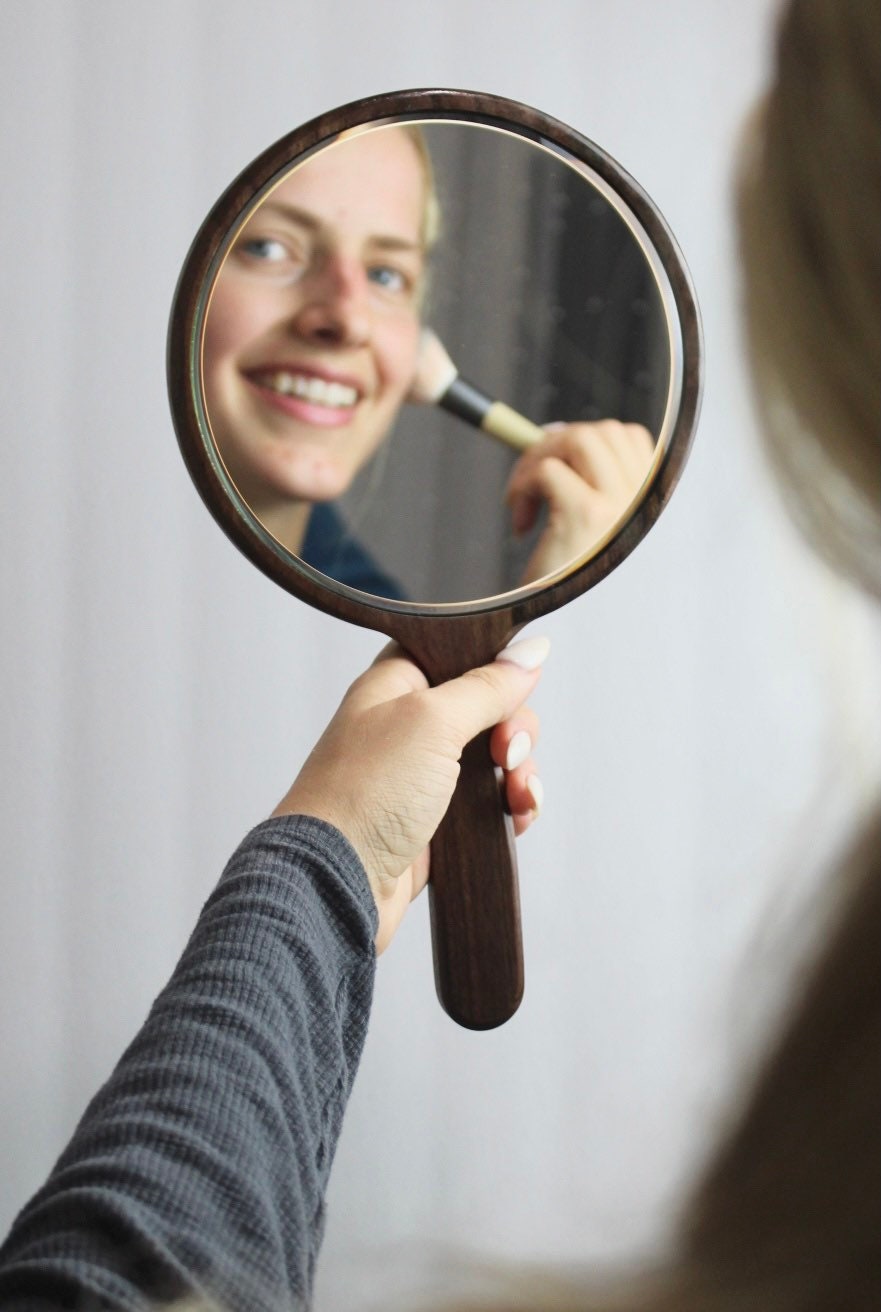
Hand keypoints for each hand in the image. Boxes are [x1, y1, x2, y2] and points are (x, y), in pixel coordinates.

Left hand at [272, 637, 547, 953]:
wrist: (337, 882)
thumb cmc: (365, 795)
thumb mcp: (432, 722)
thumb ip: (486, 687)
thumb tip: (530, 651)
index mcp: (395, 686)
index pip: (455, 653)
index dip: (491, 667)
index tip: (514, 686)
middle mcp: (408, 725)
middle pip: (487, 707)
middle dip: (514, 729)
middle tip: (506, 751)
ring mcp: (422, 775)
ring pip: (494, 757)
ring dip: (519, 771)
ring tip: (516, 793)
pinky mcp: (436, 820)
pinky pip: (488, 803)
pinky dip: (510, 806)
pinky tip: (517, 815)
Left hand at [506, 420, 654, 583]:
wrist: (566, 638)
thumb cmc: (571, 589)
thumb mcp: (591, 533)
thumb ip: (588, 484)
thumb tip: (557, 432)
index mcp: (652, 506)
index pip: (634, 439)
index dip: (589, 438)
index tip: (554, 455)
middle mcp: (645, 504)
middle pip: (602, 432)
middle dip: (556, 445)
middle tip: (530, 483)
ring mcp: (621, 507)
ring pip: (577, 439)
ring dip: (538, 460)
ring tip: (524, 500)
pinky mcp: (587, 515)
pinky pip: (548, 469)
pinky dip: (524, 486)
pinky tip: (520, 524)